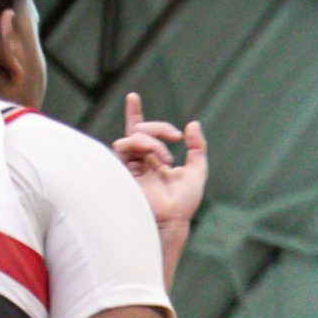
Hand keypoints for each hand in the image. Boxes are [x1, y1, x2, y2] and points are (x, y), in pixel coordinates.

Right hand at [112, 93, 206, 270]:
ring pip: (132, 136)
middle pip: (140, 130)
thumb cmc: (182, 204)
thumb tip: (193, 125)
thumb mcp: (197, 171)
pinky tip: (154, 158)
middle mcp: (138, 163)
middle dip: (159, 128)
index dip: (135, 115)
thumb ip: (197, 148)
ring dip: (152, 140)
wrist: (170, 221)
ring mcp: (128, 167)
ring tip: (165, 158)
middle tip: (176, 137)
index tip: (132, 97)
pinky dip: (141, 144)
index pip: (141, 134)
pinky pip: (122, 146)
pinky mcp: (120, 171)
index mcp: (153, 163)